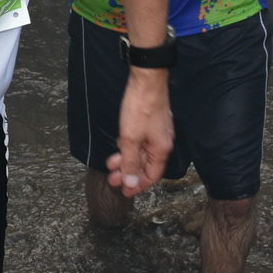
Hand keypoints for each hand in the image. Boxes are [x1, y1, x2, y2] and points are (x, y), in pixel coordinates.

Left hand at [105, 68, 171, 196]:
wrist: (146, 80)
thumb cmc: (140, 108)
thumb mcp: (131, 139)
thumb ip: (131, 162)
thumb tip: (131, 183)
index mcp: (161, 149)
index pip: (152, 175)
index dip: (138, 185)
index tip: (125, 192)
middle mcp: (162, 142)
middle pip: (146, 165)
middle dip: (128, 173)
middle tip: (112, 180)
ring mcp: (157, 132)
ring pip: (142, 153)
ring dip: (126, 160)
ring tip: (110, 164)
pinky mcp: (151, 123)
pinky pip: (141, 142)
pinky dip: (129, 147)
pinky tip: (119, 147)